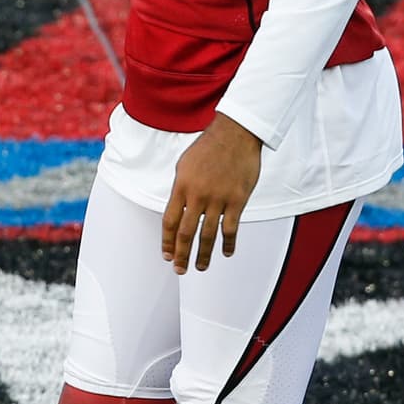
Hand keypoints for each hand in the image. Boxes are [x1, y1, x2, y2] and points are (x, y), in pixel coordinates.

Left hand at [161, 114, 262, 274]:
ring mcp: (218, 199)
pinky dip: (228, 243)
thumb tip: (177, 209)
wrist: (235, 134)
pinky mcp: (237, 200)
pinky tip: (226, 253)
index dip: (167, 241)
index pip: (169, 221)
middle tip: (179, 269)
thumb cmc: (208, 148)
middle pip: (185, 232)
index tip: (166, 254)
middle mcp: (197, 196)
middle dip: (181, 254)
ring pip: (208, 235)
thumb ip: (180, 189)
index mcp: (181, 187)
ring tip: (201, 267)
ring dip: (203, 254)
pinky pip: (231, 228)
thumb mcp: (184, 165)